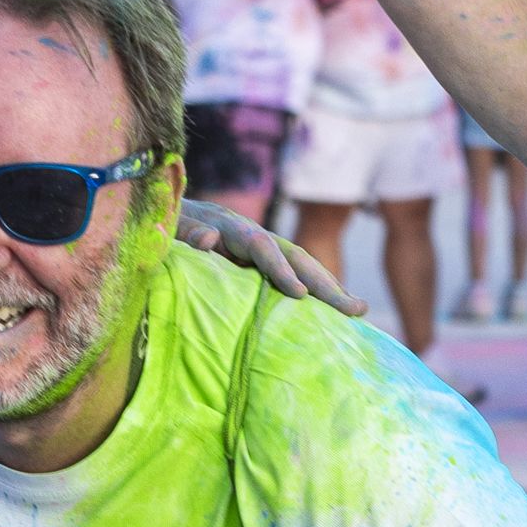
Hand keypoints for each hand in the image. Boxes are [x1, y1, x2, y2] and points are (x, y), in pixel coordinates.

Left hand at [178, 197, 362, 313]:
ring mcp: (264, 249)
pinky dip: (317, 292)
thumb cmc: (168, 225)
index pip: (262, 248)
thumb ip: (187, 232)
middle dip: (325, 283)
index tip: (299, 294)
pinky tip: (336, 312)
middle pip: (296, 257)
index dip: (281, 271)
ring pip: (303, 266)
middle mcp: (255, 236)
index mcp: (232, 228)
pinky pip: (296, 276)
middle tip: (353, 309)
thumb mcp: (171, 226)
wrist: (172, 214)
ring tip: (358, 311)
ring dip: (330, 288)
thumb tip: (209, 240)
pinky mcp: (264, 263)